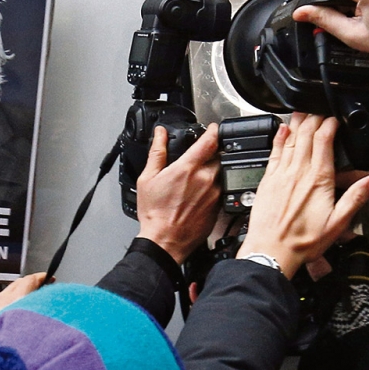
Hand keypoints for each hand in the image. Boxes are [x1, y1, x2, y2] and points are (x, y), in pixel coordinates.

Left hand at [0, 272, 48, 333]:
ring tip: (22, 311)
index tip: (48, 278)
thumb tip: (44, 315)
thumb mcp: (26, 334)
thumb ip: (35, 323)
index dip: (41, 278)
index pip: (28, 282)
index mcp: (10, 302)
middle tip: (39, 289)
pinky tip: (2, 324)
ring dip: (13, 300)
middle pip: (14, 286)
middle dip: (28, 285)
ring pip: (1, 298)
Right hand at [136, 124, 220, 262]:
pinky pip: (220, 190)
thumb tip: (160, 134)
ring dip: (213, 172)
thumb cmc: (155, 214)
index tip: (214, 128)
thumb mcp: (148, 178)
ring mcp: (214, 194)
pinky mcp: (218, 207)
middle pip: (218, 156)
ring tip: (197, 179)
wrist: (165, 241)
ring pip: (220, 173)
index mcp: (187, 168)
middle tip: (200, 158)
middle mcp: (205, 179)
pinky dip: (213, 188)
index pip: (210, 141)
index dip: (214, 130)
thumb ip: (157, 152)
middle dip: (212, 154)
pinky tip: (199, 195)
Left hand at [238, 113, 368, 277]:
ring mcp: (281, 175)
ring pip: (290, 139)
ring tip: (304, 109)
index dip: (330, 124)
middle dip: (314, 118)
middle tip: (320, 107)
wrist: (271, 251)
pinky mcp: (267, 180)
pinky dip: (279, 138)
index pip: (324, 140)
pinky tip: (282, 129)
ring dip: (298, 122)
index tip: (335, 118)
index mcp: (318, 180)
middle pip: (307, 135)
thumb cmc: (302, 242)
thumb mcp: (337, 223)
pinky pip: (274, 152)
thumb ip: (356, 198)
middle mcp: (298, 173)